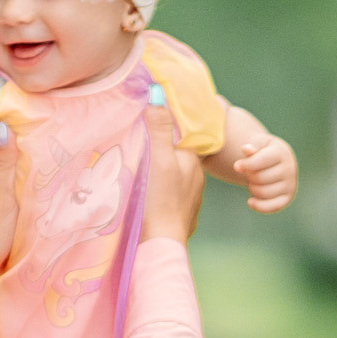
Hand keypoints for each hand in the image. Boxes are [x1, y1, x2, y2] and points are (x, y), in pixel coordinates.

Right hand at [139, 93, 207, 243]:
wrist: (161, 245)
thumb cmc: (159, 200)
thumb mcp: (157, 158)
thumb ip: (158, 127)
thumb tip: (157, 92)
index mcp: (192, 160)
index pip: (180, 135)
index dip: (164, 127)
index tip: (147, 122)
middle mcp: (196, 177)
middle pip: (177, 155)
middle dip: (162, 150)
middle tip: (139, 146)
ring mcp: (191, 198)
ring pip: (175, 176)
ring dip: (160, 172)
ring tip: (141, 170)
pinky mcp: (183, 215)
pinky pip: (171, 195)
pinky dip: (161, 191)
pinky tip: (149, 195)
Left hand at [229, 127, 298, 213]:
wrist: (277, 162)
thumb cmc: (263, 153)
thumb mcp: (258, 146)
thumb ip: (252, 148)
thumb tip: (245, 149)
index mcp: (281, 152)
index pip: (262, 160)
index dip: (246, 164)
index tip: (236, 166)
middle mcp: (289, 168)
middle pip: (260, 178)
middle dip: (250, 177)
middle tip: (250, 174)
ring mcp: (290, 184)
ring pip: (263, 192)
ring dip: (253, 189)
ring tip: (254, 183)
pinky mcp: (287, 198)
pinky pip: (272, 207)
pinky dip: (259, 206)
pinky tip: (250, 201)